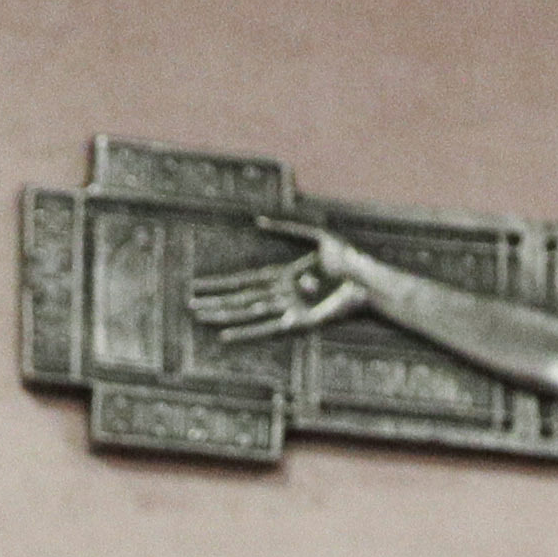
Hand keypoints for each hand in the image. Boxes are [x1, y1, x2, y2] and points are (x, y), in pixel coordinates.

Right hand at [186, 218, 379, 341]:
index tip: (198, 285)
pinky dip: (247, 333)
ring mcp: (290, 309)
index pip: (244, 281)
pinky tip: (227, 335)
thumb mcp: (315, 236)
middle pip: (240, 299)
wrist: (368, 278)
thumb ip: (287, 228)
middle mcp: (282, 295)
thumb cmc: (348, 258)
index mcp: (283, 277)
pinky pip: (268, 329)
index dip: (220, 284)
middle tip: (189, 305)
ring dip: (223, 316)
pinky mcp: (300, 322)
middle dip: (214, 302)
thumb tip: (257, 222)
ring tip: (200, 318)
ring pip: (248, 313)